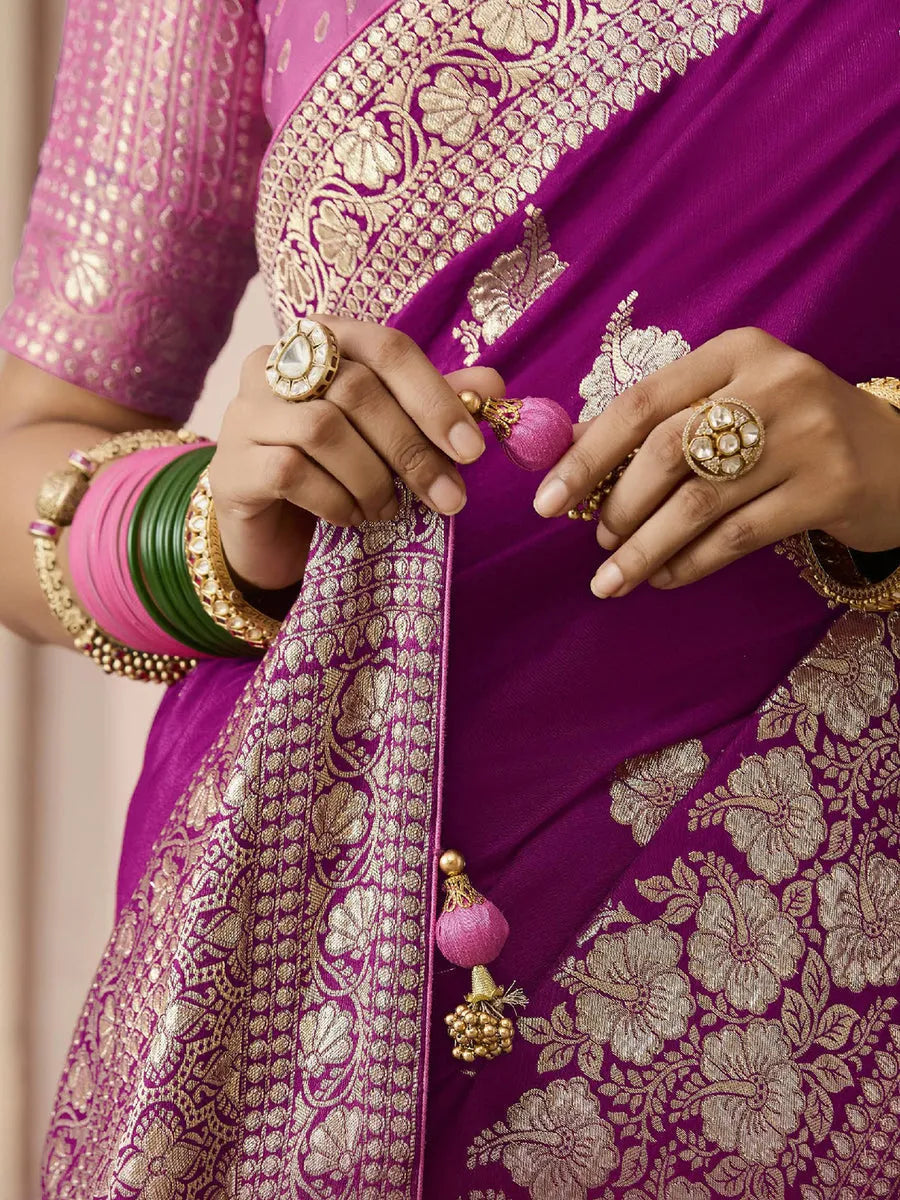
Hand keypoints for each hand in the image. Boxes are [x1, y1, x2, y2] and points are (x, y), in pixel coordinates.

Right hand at [209, 315, 502, 590]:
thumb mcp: (391, 436)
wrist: (270, 533)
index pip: (385, 347)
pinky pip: (290, 472)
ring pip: (324, 430)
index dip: (434, 397)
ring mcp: (245, 413)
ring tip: (386, 509)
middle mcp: (274, 365)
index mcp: (321, 342)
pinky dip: (335, 501)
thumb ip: (435, 405)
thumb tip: (493, 385)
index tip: (472, 451)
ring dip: (372, 479)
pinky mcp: (230, 466)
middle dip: (412, 450)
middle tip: (447, 498)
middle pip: (357, 390)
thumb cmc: (336, 470)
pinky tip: (350, 518)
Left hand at [532, 327, 899, 596]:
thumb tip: (572, 444)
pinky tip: (665, 578)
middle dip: (617, 506)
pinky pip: (736, 536)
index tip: (546, 500)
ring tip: (613, 577)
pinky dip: (690, 563)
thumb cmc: (794, 431)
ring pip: (698, 502)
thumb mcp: (734, 402)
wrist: (899, 456)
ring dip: (644, 547)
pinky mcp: (828, 488)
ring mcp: (806, 436)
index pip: (641, 401)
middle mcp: (773, 384)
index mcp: (738, 351)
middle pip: (666, 451)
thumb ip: (663, 418)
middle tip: (596, 540)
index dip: (586, 455)